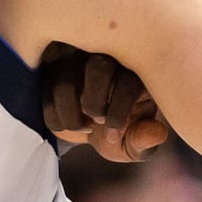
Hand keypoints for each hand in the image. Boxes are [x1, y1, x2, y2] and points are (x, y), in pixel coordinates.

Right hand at [38, 47, 168, 163]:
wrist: (89, 129)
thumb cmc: (117, 131)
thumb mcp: (133, 144)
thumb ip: (145, 141)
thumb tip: (157, 132)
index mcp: (136, 71)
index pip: (129, 79)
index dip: (119, 112)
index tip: (112, 135)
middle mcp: (107, 57)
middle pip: (98, 67)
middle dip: (94, 104)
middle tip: (95, 123)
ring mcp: (76, 59)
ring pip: (66, 80)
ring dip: (71, 114)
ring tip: (82, 128)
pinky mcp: (51, 70)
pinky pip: (44, 90)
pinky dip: (53, 116)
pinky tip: (65, 125)